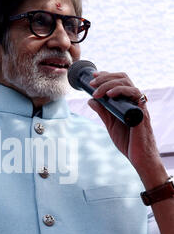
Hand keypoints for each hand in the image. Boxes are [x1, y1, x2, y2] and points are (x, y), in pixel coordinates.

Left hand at [88, 71, 166, 187]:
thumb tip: (91, 100)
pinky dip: (120, 91)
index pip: (119, 81)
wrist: (140, 158)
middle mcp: (134, 100)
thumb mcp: (111, 124)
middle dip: (105, 77)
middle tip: (91, 84)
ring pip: (127, 83)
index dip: (106, 75)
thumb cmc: (128, 142)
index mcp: (128, 101)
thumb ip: (103, 112)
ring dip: (108, 83)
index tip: (93, 77)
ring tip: (96, 91)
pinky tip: (109, 94)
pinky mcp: (142, 111)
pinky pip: (134, 94)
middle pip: (122, 78)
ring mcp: (138, 105)